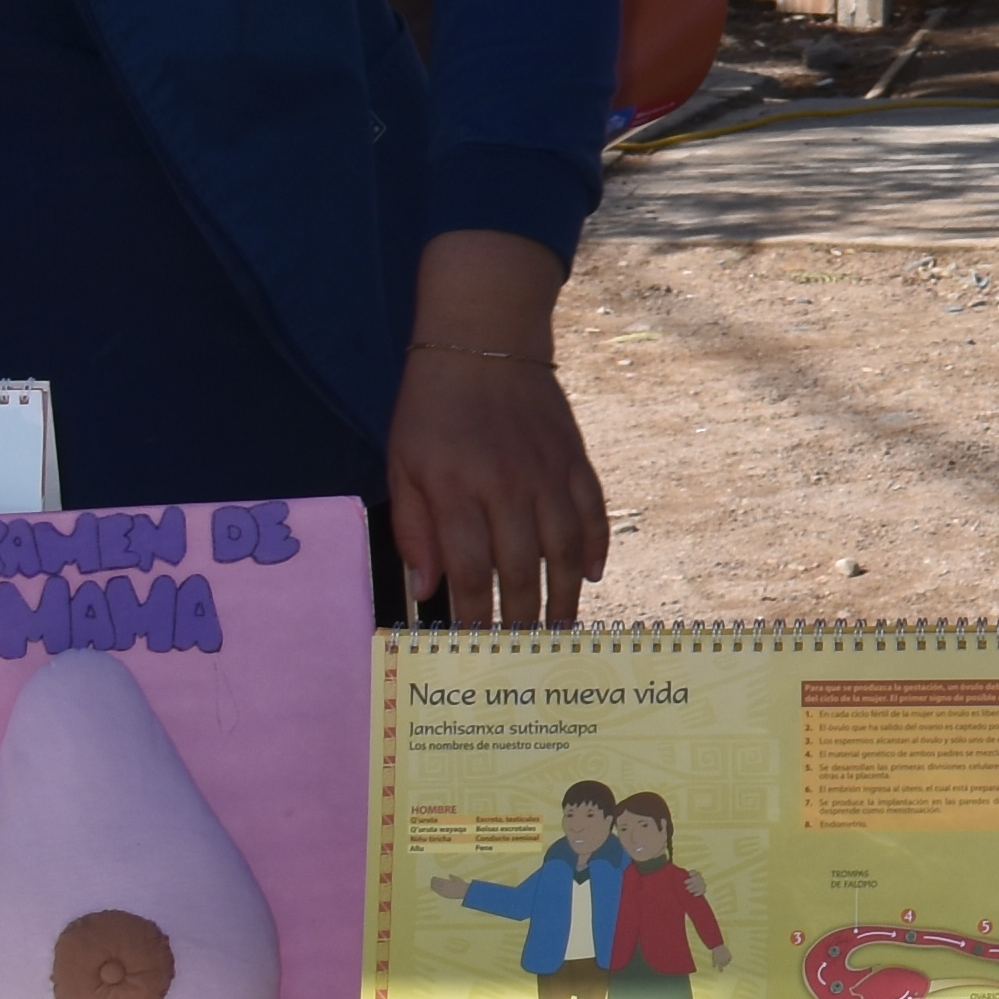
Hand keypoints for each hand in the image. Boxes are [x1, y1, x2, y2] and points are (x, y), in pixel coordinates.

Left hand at [392, 232, 607, 628]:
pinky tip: (591, 576)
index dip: (471, 617)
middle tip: (521, 658)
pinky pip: (593, 511)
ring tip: (559, 633)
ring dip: (563, 597)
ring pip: (564, 550)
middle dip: (520, 621)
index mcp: (458, 489)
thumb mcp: (403, 463)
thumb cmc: (431, 408)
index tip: (470, 653)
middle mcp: (509, 486)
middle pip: (521, 570)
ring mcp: (549, 473)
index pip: (467, 571)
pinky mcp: (575, 458)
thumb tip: (424, 589)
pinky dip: (596, 546)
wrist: (484, 340)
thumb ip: (413, 527)